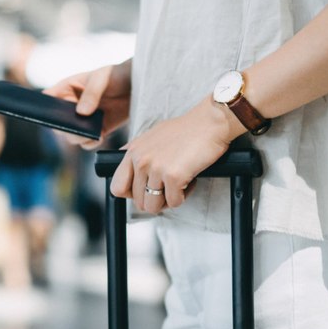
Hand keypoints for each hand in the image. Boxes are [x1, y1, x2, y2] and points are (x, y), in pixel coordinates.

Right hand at [43, 60, 131, 148]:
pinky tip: (100, 136)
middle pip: (57, 123)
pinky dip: (91, 142)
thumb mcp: (102, 78)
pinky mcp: (97, 130)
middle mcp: (72, 106)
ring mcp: (84, 120)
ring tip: (90, 133)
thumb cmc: (116, 75)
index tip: (50, 114)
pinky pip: (87, 142)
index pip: (48, 99)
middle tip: (75, 128)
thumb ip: (92, 93)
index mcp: (67, 89)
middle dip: (64, 128)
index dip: (44, 108)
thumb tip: (81, 113)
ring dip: (78, 137)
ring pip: (71, 136)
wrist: (138, 86)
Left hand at [111, 98, 240, 213]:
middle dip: (155, 200)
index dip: (132, 195)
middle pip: (137, 201)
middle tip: (168, 189)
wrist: (210, 122)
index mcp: (133, 151)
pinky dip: (184, 196)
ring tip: (178, 185)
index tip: (145, 190)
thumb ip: (137, 153)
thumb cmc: (186, 130)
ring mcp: (156, 168)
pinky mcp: (173, 176)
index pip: (117, 187)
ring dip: (168, 201)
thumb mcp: (151, 137)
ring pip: (153, 206)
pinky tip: (189, 180)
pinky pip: (174, 202)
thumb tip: (126, 168)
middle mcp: (141, 160)